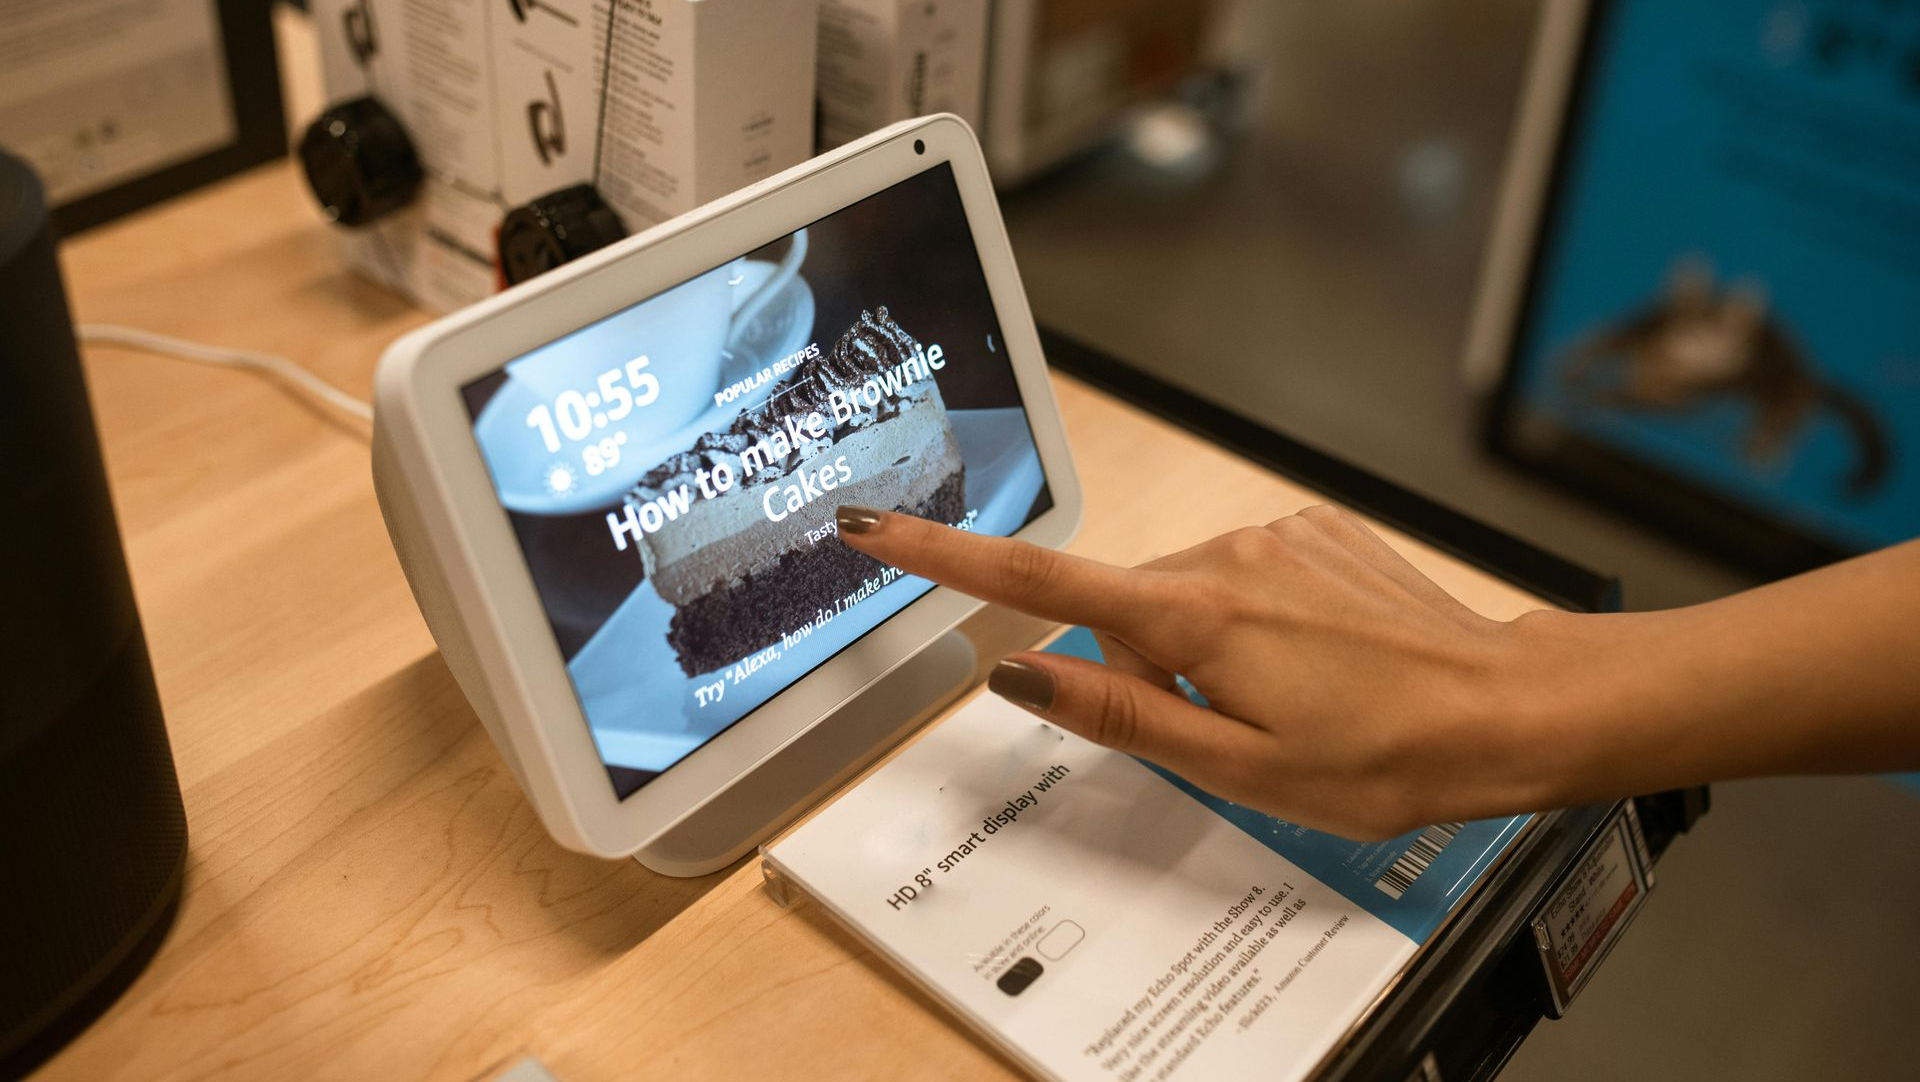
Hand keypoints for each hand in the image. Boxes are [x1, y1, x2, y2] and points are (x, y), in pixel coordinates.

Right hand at [834, 503, 1557, 839]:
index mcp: (1194, 617)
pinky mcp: (1310, 530)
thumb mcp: (1238, 765)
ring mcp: (1271, 534)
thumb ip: (1120, 713)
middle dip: (1141, 667)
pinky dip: (1248, 621)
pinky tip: (1312, 659)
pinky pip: (1239, 574)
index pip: (1039, 581)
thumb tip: (1020, 671)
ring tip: (1286, 700)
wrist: (1505, 707)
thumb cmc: (1381, 755)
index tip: (874, 526)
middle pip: (1122, 607)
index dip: (945, 555)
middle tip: (1227, 729)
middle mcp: (1224, 553)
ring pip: (1182, 595)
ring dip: (1200, 649)